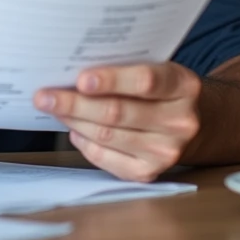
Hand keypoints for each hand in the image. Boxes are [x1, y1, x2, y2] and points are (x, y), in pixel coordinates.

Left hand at [34, 62, 201, 181]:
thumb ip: (126, 66)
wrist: (194, 124)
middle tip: (45, 96)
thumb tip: (73, 68)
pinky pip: (106, 158)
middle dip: (76, 103)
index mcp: (184, 86)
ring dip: (74, 121)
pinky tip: (74, 129)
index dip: (112, 80)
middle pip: (119, 112)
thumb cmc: (162, 89)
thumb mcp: (157, 67)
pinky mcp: (150, 172)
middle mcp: (180, 122)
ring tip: (52, 107)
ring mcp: (166, 151)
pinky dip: (84, 142)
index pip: (146, 81)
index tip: (80, 79)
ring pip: (108, 135)